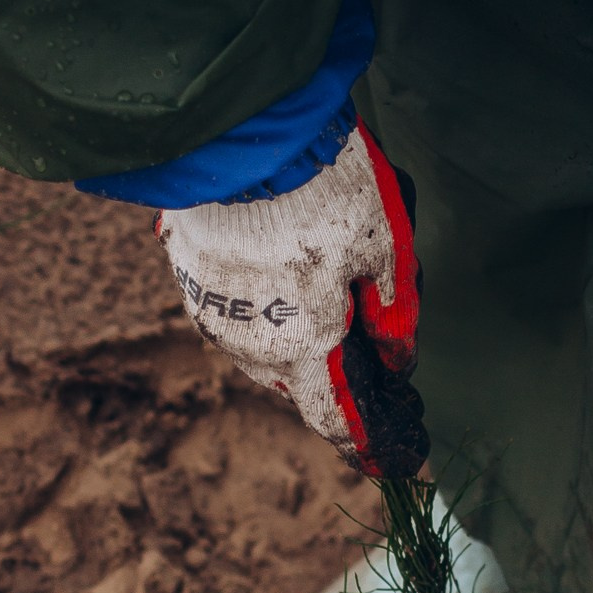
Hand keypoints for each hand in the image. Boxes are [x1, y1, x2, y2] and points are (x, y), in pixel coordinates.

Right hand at [158, 122, 427, 478]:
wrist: (238, 129)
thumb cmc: (323, 186)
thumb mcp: (385, 244)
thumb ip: (393, 311)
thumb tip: (398, 358)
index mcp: (306, 345)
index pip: (338, 421)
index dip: (372, 445)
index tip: (400, 463)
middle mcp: (252, 345)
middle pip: (303, 384)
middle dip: (338, 373)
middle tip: (374, 340)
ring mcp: (215, 314)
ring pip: (269, 349)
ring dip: (300, 336)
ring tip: (326, 283)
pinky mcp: (191, 280)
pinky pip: (240, 313)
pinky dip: (268, 304)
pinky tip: (285, 262)